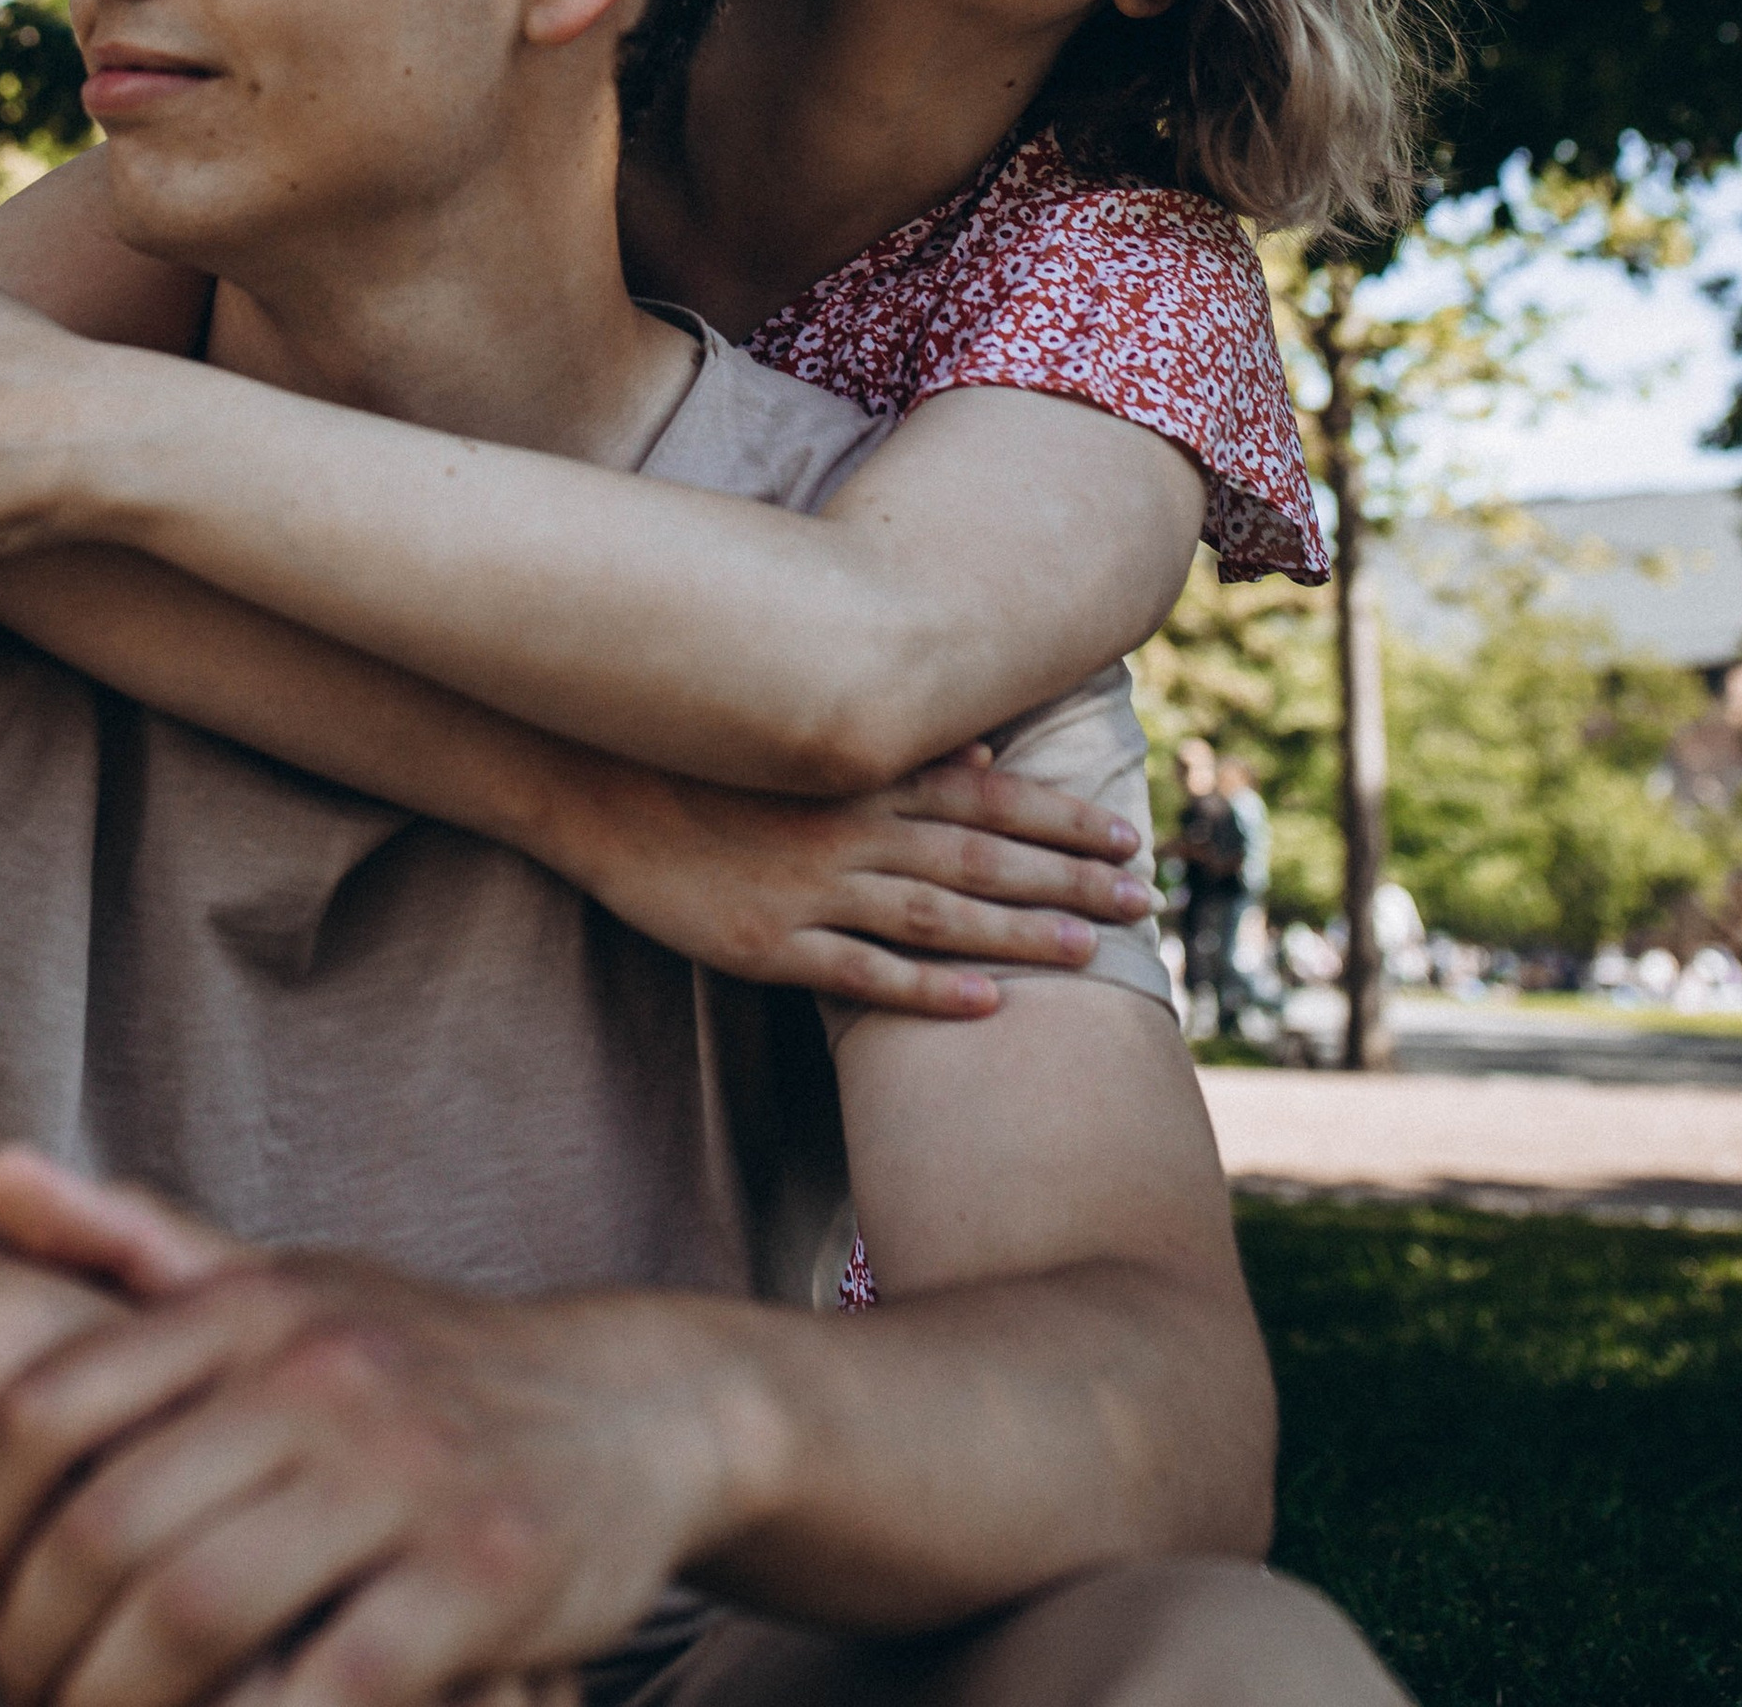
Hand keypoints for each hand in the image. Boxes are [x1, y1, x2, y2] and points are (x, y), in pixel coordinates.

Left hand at [0, 1154, 765, 1706]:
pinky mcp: (483, 1578)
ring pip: (197, 1613)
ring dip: (115, 1705)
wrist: (633, 1405)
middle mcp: (320, 1373)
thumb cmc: (416, 1360)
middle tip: (22, 1696)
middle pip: (108, 1531)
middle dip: (33, 1649)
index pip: (46, 1410)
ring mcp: (405, 1473)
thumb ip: (134, 1243)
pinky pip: (330, 1687)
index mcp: (254, 1306)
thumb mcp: (284, 1283)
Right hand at [574, 746, 1152, 1015]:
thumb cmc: (705, 753)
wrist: (596, 782)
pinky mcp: (769, 944)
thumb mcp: (802, 735)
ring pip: (938, 914)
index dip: (1061, 816)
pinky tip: (986, 1005)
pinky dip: (927, 990)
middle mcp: (851, 828)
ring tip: (1091, 949)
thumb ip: (897, 749)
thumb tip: (987, 750)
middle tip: (1144, 898)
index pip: (987, 795)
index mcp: (862, 776)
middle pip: (982, 856)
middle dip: (1068, 876)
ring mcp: (812, 888)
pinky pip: (863, 973)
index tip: (1125, 834)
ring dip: (1019, 931)